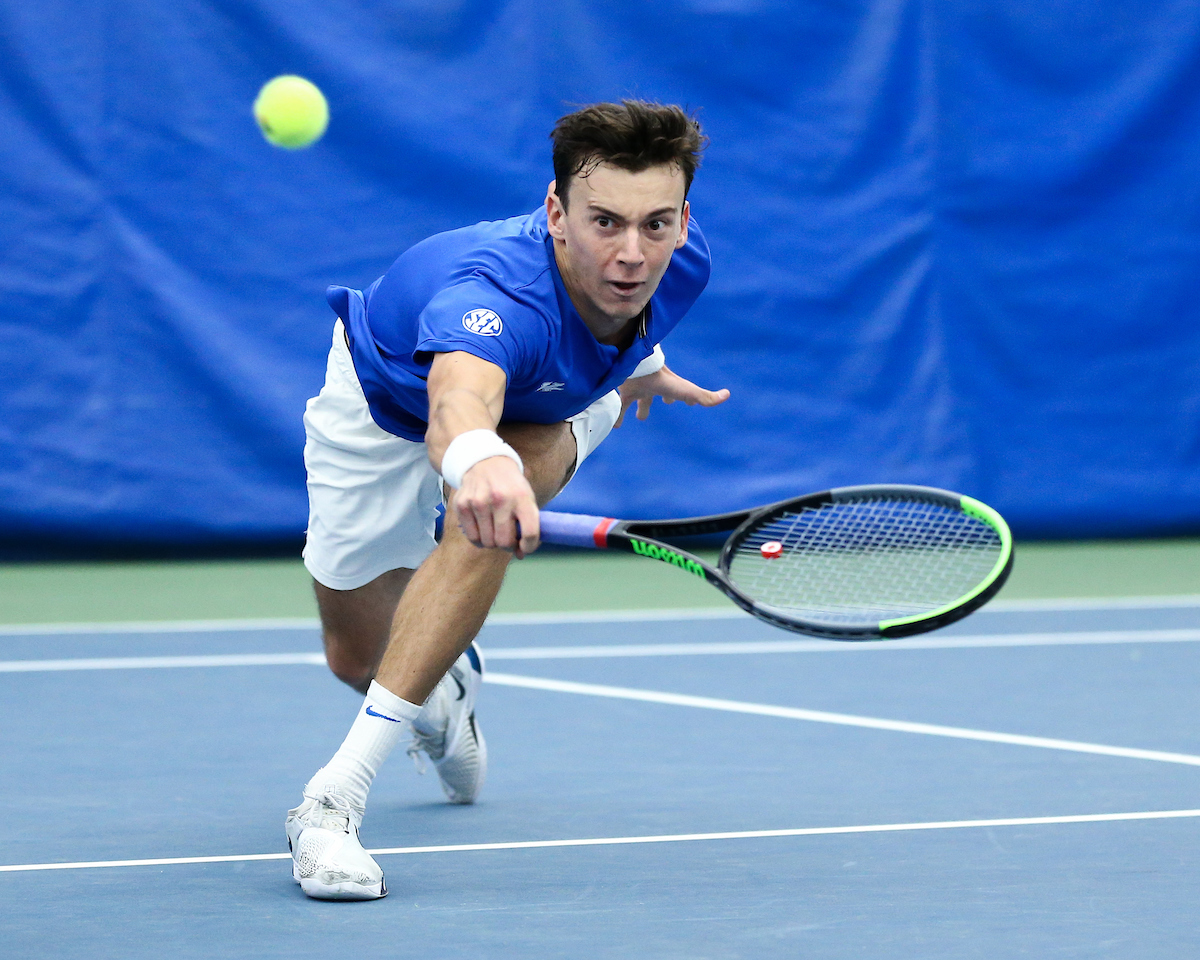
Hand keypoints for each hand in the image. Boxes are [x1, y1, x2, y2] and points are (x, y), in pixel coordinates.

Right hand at [452, 455, 540, 557]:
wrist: (486, 462)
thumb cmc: (511, 486)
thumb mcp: (526, 499)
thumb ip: (528, 526)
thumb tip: (521, 554)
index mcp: (522, 497)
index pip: (530, 532)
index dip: (529, 546)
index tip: (525, 547)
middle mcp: (500, 499)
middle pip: (504, 542)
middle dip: (508, 546)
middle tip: (508, 539)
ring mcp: (479, 501)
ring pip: (487, 542)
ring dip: (493, 542)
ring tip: (495, 530)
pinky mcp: (462, 505)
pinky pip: (472, 537)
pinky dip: (479, 539)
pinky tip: (483, 528)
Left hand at [615, 365, 730, 426]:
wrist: (636, 363)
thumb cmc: (661, 379)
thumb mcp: (685, 391)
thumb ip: (704, 396)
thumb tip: (727, 394)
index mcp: (667, 387)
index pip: (680, 394)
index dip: (686, 399)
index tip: (689, 404)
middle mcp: (652, 386)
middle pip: (655, 396)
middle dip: (657, 402)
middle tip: (657, 408)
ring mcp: (636, 386)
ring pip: (636, 399)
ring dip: (637, 408)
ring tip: (633, 420)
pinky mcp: (621, 389)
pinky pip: (618, 404)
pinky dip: (617, 415)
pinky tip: (614, 426)